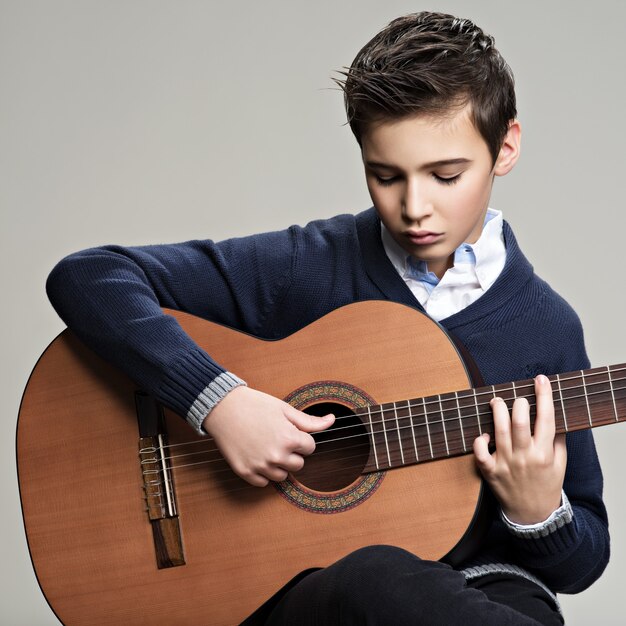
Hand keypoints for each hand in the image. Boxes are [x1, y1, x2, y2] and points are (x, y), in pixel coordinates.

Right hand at [202, 386, 334, 486]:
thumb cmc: (255, 405)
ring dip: (279, 464)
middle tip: (277, 437)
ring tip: (266, 446)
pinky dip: (263, 472)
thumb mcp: (285, 409)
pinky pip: (264, 483)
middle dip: (292, 452)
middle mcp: (276, 456)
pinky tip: (257, 455)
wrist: (223, 408)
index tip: (288, 430)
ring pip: (282, 476)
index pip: (310, 448)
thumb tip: (331, 420)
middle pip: (298, 465)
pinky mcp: (245, 473)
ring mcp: (260, 466)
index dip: (300, 438)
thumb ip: (309, 421)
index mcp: (289, 439)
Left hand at [473, 375, 565, 524]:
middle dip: (519, 403)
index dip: (544, 396)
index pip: (547, 419)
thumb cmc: (546, 485)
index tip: (541, 379)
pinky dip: (479, 441)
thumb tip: (553, 415)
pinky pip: (480, 453)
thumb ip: (558, 440)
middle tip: (517, 398)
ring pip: (499, 431)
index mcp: (545, 453)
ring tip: (496, 402)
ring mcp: (506, 464)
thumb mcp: (560, 464)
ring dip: (497, 412)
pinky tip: (484, 435)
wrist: (533, 515)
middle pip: (520, 422)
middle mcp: (525, 457)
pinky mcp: (490, 472)